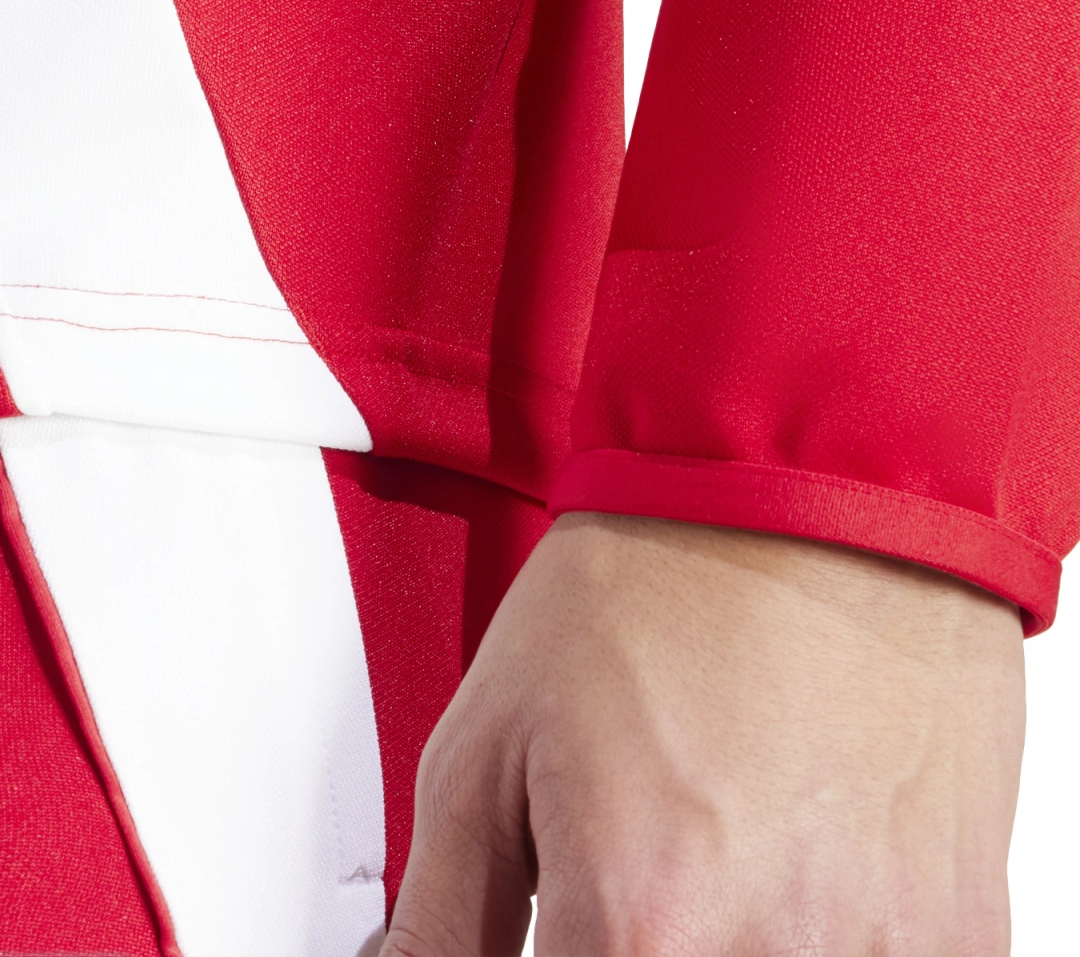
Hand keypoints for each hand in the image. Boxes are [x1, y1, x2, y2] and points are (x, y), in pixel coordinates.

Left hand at [382, 512, 1025, 955]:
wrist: (811, 496)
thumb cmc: (652, 590)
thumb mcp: (488, 745)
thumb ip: (445, 911)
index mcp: (639, 924)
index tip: (546, 936)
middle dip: (622, 951)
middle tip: (628, 881)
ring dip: (724, 944)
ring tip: (706, 856)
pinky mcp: (962, 941)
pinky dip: (813, 941)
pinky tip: (786, 863)